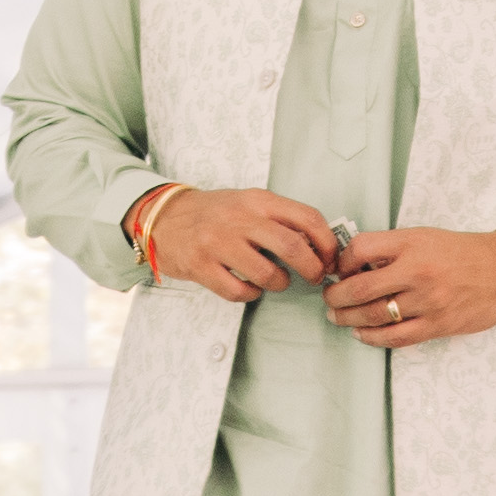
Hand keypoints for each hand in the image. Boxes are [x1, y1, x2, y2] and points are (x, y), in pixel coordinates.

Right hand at [135, 186, 335, 302]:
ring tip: (276, 281)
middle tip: (314, 277)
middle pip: (293, 246)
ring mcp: (219, 243)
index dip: (327, 243)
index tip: (331, 258)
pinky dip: (251, 294)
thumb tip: (319, 245)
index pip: (307, 218)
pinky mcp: (201, 266)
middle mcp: (240, 218)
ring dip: (280, 283)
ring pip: (268, 274)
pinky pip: (239, 291)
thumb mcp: (249, 203)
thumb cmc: (215, 214)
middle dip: (312, 268)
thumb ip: (280, 219)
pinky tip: (249, 286)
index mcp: (258, 201)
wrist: (164, 217)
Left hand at [323, 225, 495, 347]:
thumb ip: (391, 249)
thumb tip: (354, 265)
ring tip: (338, 317)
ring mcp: (427, 301)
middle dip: (336, 297)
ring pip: (374, 316)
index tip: (339, 269)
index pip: (360, 249)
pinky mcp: (437, 325)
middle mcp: (417, 271)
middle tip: (329, 300)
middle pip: (360, 288)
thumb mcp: (424, 236)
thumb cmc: (460, 252)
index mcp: (411, 244)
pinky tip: (362, 334)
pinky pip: (395, 337)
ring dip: (348, 319)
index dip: (342, 261)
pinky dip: (372, 338)